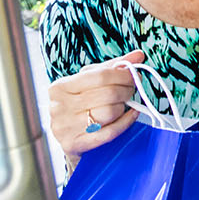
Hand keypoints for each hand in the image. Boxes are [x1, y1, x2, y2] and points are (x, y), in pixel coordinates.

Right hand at [48, 49, 144, 165]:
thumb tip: (139, 55)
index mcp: (60, 87)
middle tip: (132, 89)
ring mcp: (65, 127)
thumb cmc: (81, 104)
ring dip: (124, 107)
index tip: (134, 75)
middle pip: (108, 94)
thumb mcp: (91, 82)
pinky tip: (130, 115)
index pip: (100, 76)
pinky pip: (110, 132)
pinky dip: (125, 122)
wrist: (68, 137)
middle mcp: (59, 107)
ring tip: (124, 104)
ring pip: (109, 112)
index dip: (123, 75)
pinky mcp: (74, 144)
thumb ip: (113, 67)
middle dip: (127, 90)